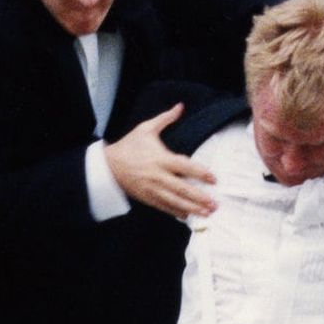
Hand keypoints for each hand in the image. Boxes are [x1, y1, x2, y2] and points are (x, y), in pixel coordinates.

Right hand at [106, 103, 216, 217]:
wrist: (108, 165)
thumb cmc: (129, 146)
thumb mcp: (145, 129)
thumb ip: (165, 119)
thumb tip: (180, 106)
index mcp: (160, 158)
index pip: (184, 166)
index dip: (200, 173)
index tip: (213, 178)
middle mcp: (158, 175)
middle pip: (181, 189)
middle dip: (199, 197)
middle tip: (214, 204)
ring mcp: (152, 189)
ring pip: (175, 201)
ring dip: (192, 208)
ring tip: (206, 213)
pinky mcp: (147, 197)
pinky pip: (164, 207)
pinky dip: (176, 212)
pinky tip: (188, 216)